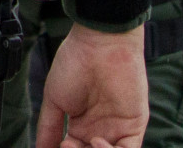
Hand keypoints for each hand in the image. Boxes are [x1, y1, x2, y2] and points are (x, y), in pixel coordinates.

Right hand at [36, 23, 146, 147]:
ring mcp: (118, 130)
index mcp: (82, 124)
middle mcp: (100, 130)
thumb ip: (48, 126)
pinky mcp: (134, 128)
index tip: (55, 146)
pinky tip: (95, 141)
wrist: (99, 46)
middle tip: (65, 144)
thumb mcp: (55, 99)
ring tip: (74, 143)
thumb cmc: (75, 64)